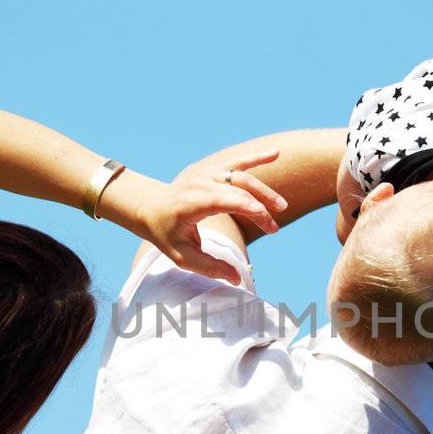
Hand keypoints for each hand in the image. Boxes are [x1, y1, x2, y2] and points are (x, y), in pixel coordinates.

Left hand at [138, 150, 289, 283]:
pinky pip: (238, 163)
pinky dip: (257, 157)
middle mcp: (201, 183)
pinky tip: (276, 153)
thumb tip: (238, 279)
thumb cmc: (166, 233)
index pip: (226, 201)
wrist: (150, 206)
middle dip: (260, 209)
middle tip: (274, 230)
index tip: (268, 224)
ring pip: (241, 176)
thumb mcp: (182, 256)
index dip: (248, 209)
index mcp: (192, 202)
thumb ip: (210, 267)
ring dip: (264, 190)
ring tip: (282, 206)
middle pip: (238, 191)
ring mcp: (207, 174)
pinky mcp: (213, 170)